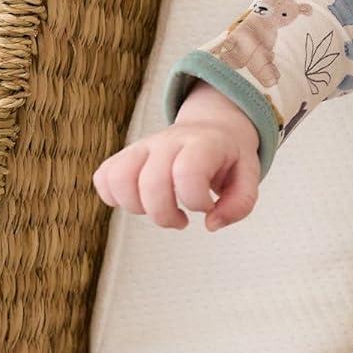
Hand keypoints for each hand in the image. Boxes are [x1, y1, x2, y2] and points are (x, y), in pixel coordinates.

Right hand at [92, 90, 259, 231]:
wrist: (213, 128)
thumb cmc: (229, 158)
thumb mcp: (249, 177)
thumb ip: (240, 204)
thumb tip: (211, 224)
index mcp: (203, 144)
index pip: (187, 173)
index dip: (197, 201)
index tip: (207, 207)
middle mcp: (168, 142)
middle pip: (150, 183)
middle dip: (165, 216)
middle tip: (181, 220)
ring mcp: (142, 147)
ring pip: (119, 180)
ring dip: (136, 208)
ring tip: (158, 210)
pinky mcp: (125, 155)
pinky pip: (103, 177)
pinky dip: (114, 198)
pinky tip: (139, 202)